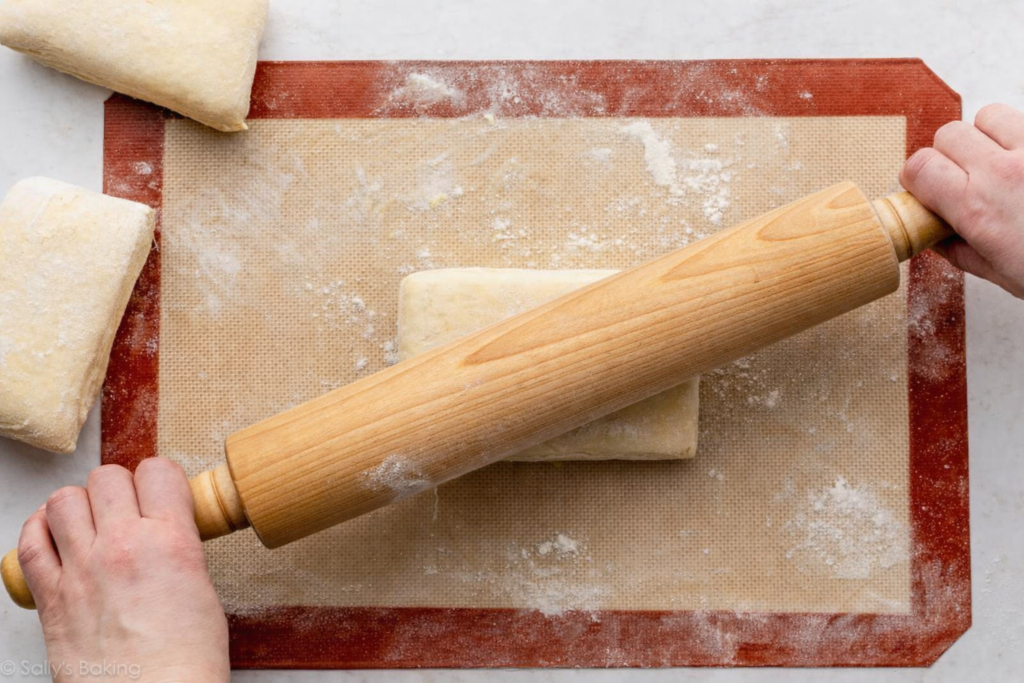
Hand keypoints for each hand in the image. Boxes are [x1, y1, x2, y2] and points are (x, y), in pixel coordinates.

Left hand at [17, 459, 228, 682]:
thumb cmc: (184, 664)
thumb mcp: (202, 590)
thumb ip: (178, 551)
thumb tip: (165, 536)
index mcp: (171, 542)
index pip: (158, 472)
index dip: (159, 479)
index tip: (159, 492)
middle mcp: (124, 547)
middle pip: (107, 477)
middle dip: (118, 488)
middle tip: (125, 508)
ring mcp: (82, 570)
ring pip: (64, 499)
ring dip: (78, 505)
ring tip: (89, 521)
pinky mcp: (51, 598)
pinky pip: (30, 542)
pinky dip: (38, 530)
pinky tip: (55, 536)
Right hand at [900, 103, 1023, 298]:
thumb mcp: (1004, 276)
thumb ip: (964, 253)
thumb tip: (939, 239)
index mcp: (977, 208)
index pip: (919, 166)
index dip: (915, 177)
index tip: (924, 190)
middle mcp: (1002, 172)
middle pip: (948, 134)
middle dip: (947, 155)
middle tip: (961, 178)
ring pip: (989, 116)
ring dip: (986, 136)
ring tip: (999, 162)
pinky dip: (1022, 137)